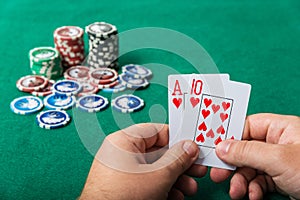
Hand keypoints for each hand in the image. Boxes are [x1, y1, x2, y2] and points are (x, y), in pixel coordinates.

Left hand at [79, 123, 206, 199]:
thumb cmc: (120, 198)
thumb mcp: (158, 175)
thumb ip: (177, 158)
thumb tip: (189, 147)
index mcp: (124, 141)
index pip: (156, 131)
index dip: (177, 139)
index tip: (193, 148)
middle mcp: (121, 154)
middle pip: (158, 152)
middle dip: (180, 165)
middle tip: (196, 170)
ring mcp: (122, 172)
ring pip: (155, 169)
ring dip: (175, 179)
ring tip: (188, 188)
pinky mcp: (124, 187)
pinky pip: (147, 182)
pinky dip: (162, 188)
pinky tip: (174, 197)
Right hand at [211, 114, 299, 198]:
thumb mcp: (278, 159)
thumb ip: (247, 151)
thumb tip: (222, 147)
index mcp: (281, 128)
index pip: (246, 126)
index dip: (229, 136)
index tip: (213, 148)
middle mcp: (278, 143)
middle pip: (244, 150)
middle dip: (232, 165)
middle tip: (219, 174)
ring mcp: (278, 162)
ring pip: (249, 168)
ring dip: (241, 181)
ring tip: (238, 192)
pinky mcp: (280, 178)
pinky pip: (258, 181)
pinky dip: (253, 189)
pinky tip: (254, 195)